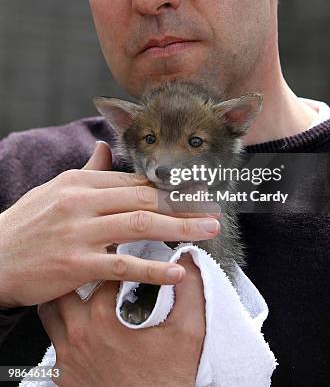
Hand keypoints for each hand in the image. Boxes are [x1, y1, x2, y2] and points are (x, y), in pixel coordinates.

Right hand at [0, 141, 219, 307]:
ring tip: (208, 231)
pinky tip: (178, 270)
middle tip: (213, 208)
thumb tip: (103, 148)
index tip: (196, 191)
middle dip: (184, 202)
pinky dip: (153, 267)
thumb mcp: (56, 188)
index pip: (135, 181)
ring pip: (140, 224)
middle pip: (145, 197)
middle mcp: (83, 201)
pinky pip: (123, 264)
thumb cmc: (28, 224)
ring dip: (180, 227)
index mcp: (82, 182)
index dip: (169, 187)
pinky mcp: (76, 263)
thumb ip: (88, 170)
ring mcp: (80, 231)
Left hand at [38, 254, 204, 386]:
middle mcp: (78, 333)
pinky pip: (53, 340)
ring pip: (52, 310)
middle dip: (86, 273)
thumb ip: (190, 290)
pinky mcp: (62, 375)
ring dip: (69, 298)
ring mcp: (66, 355)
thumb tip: (188, 260)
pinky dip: (65, 326)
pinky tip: (84, 325)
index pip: (102, 268)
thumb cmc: (167, 380)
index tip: (126, 253)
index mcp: (103, 316)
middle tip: (103, 268)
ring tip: (88, 292)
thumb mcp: (189, 331)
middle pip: (68, 284)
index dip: (116, 256)